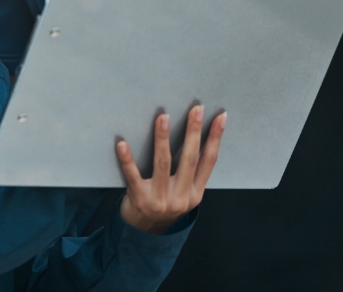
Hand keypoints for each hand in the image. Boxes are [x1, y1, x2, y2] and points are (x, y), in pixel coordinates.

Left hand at [116, 105, 225, 233]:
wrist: (143, 233)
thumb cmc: (164, 205)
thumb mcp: (184, 194)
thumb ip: (189, 174)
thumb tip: (194, 135)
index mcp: (195, 193)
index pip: (209, 161)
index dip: (215, 139)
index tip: (220, 117)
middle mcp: (181, 197)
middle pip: (189, 159)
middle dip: (194, 132)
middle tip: (195, 109)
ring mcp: (160, 199)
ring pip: (163, 164)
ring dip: (163, 139)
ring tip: (163, 117)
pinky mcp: (139, 199)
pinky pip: (132, 176)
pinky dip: (127, 159)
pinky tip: (122, 144)